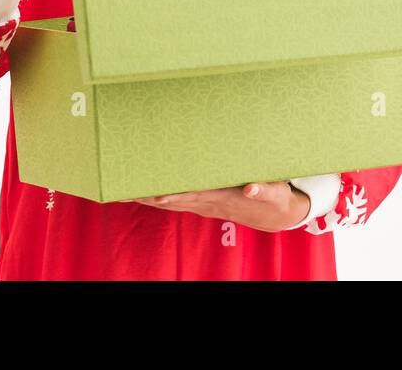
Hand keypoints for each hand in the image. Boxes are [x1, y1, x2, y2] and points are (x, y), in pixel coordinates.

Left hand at [116, 182, 310, 231]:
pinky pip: (177, 201)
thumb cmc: (274, 198)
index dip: (176, 196)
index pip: (195, 196)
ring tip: (126, 191)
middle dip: (151, 197)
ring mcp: (205, 204)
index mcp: (224, 197)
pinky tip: (143, 194)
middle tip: (127, 191)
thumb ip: (264, 189)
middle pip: (176, 201)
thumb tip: (251, 188)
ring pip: (172, 203)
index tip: (158, 196)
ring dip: (149, 199)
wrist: (276, 213)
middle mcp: (209, 203)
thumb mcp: (275, 192)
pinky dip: (159, 198)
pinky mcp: (204, 202)